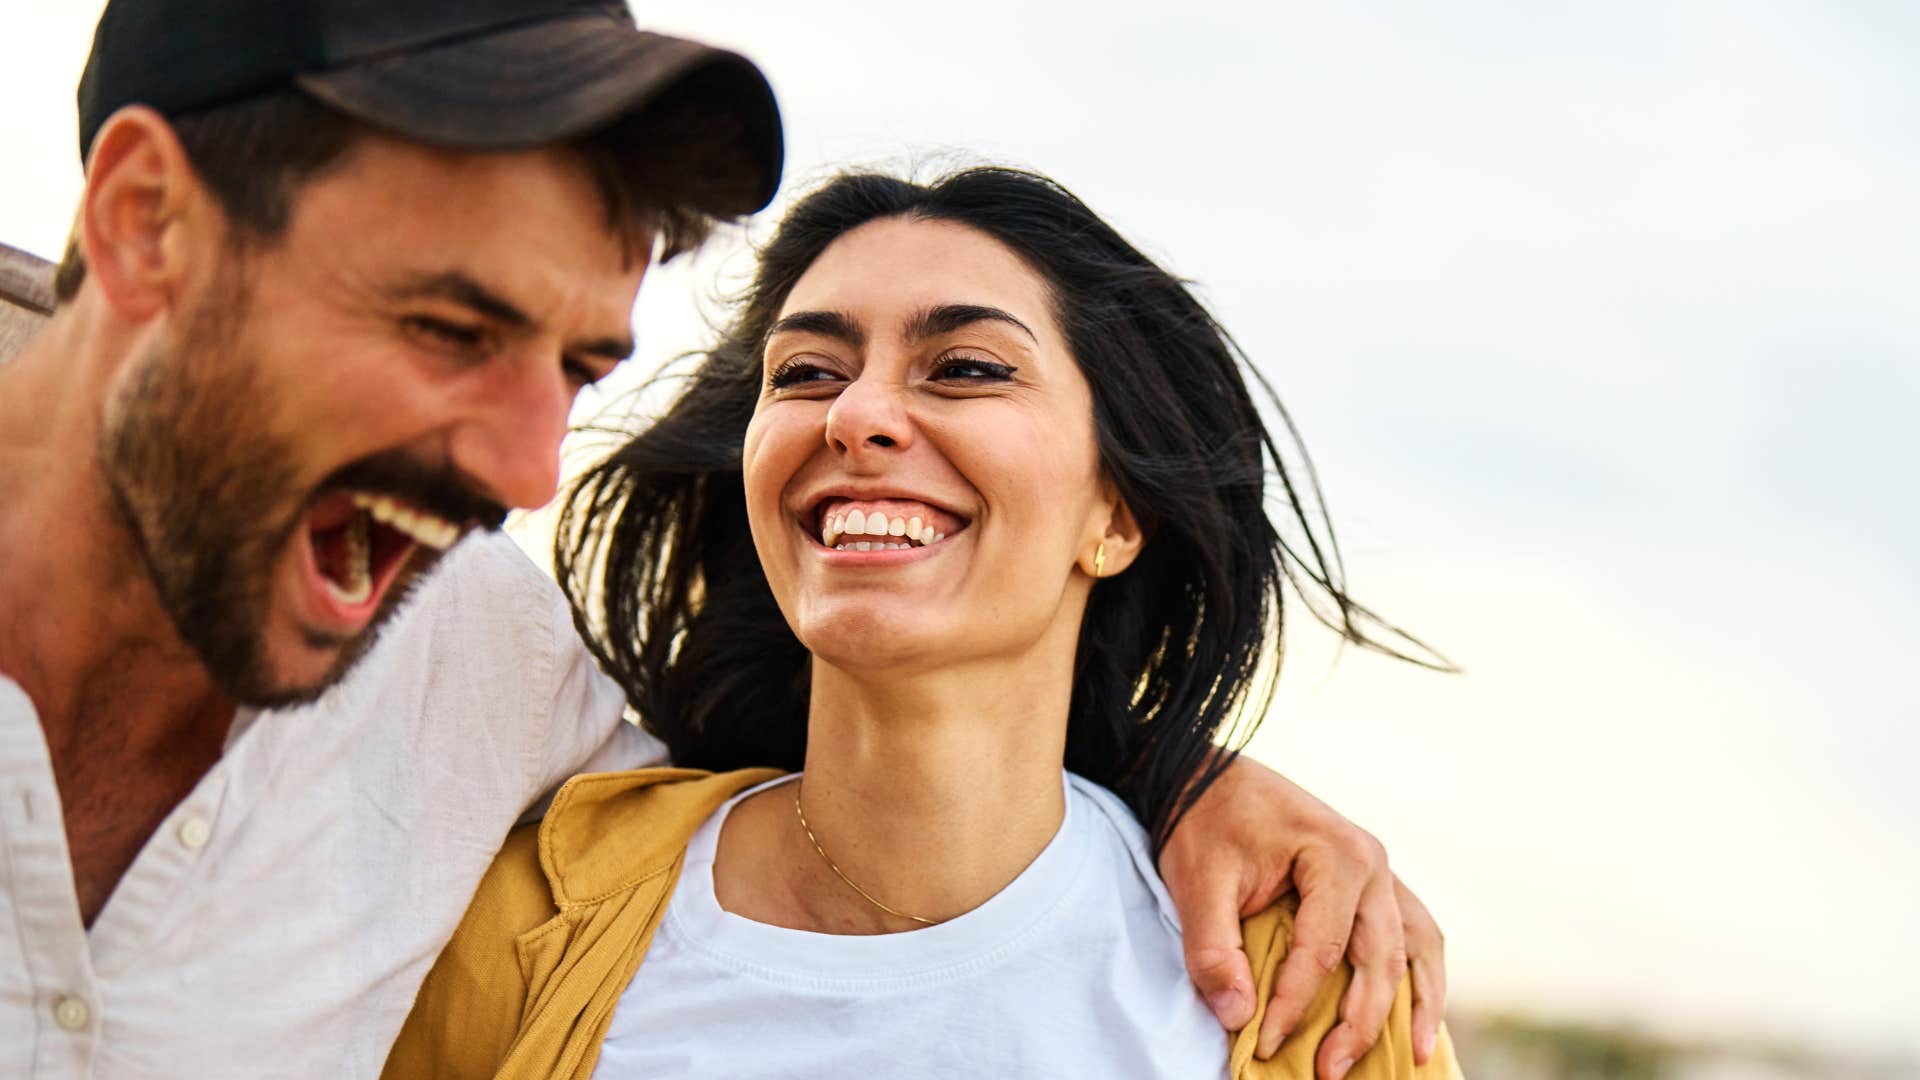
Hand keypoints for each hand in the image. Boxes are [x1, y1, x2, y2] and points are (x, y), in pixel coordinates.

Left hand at [1157, 756, 1447, 1078]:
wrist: (1205, 774)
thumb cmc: (1203, 823)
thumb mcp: (1198, 882)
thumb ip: (1214, 949)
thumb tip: (1238, 1016)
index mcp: (1336, 856)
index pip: (1322, 952)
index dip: (1295, 1006)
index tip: (1263, 1046)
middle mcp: (1372, 863)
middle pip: (1380, 959)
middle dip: (1359, 1024)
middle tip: (1330, 1072)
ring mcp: (1380, 871)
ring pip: (1416, 947)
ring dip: (1417, 1004)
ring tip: (1411, 1058)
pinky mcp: (1373, 881)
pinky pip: (1412, 932)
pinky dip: (1417, 975)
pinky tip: (1412, 1014)